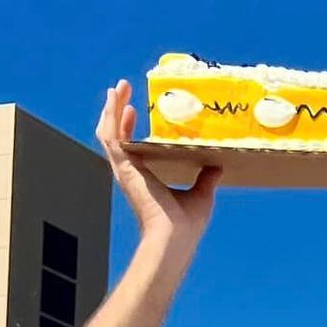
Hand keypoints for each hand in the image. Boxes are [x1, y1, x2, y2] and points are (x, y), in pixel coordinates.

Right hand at [97, 79, 217, 253]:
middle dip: (117, 110)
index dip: (129, 126)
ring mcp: (125, 169)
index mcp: (146, 178)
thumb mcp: (202, 195)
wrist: (175, 238)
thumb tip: (217, 165)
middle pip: (117, 134)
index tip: (134, 108)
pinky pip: (111, 136)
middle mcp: (131, 172)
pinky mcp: (124, 167)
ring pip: (109, 131)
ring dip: (111, 108)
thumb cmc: (186, 225)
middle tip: (123, 89)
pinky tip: (116, 99)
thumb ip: (206, 178)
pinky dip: (112, 116)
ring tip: (117, 88)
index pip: (131, 146)